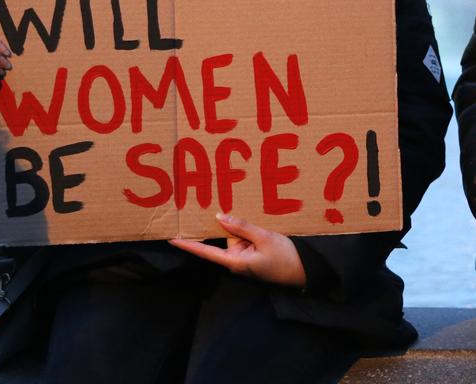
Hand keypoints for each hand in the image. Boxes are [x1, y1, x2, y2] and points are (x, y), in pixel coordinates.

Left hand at [169, 213, 306, 286]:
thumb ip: (242, 227)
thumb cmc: (285, 258)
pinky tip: (259, 223)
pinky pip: (246, 239)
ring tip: (252, 216)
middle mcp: (236, 260)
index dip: (188, 244)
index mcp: (234, 260)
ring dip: (243, 227)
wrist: (304, 271)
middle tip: (220, 205)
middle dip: (225, 224)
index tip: (172, 238)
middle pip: (223, 238)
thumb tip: (220, 217)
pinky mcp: (254, 256)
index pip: (205, 252)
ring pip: (236, 237)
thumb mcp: (265, 238)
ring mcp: (245, 258)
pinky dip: (249, 231)